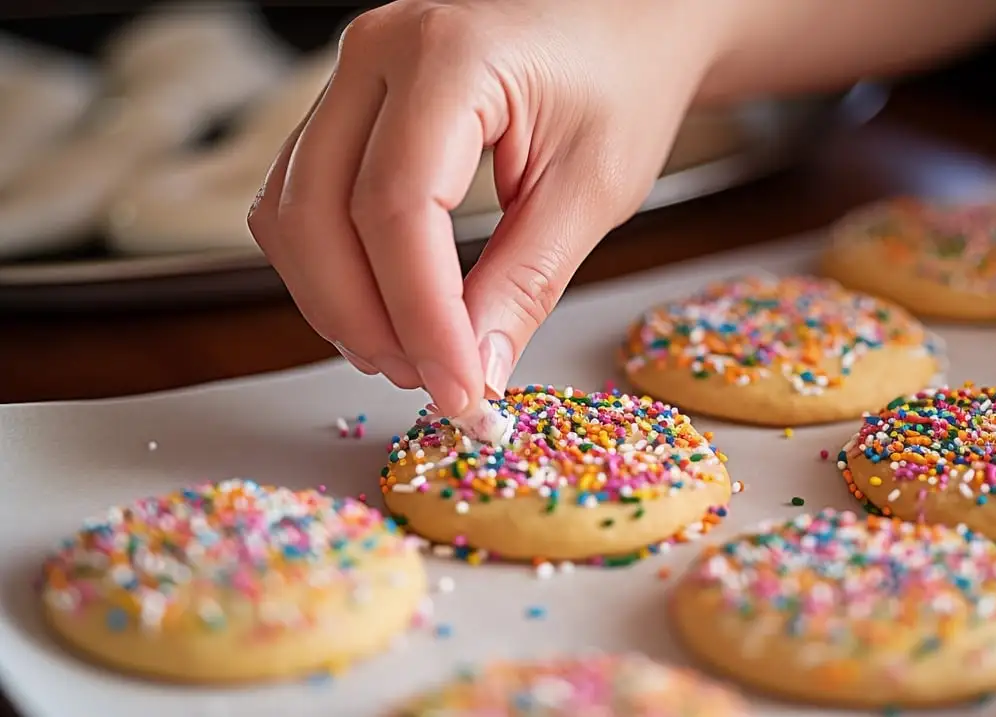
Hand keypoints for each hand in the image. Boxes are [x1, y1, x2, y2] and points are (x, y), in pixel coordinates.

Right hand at [249, 0, 722, 413]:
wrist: (620, 25)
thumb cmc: (620, 82)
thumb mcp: (592, 189)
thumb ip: (526, 282)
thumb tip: (474, 372)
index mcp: (448, 56)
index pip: (397, 206)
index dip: (420, 315)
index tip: (460, 388)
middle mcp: (376, 53)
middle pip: (320, 214)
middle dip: (369, 322)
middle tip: (434, 385)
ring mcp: (349, 76)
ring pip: (292, 216)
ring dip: (339, 305)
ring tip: (413, 358)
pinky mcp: (345, 109)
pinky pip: (300, 204)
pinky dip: (331, 272)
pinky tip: (384, 313)